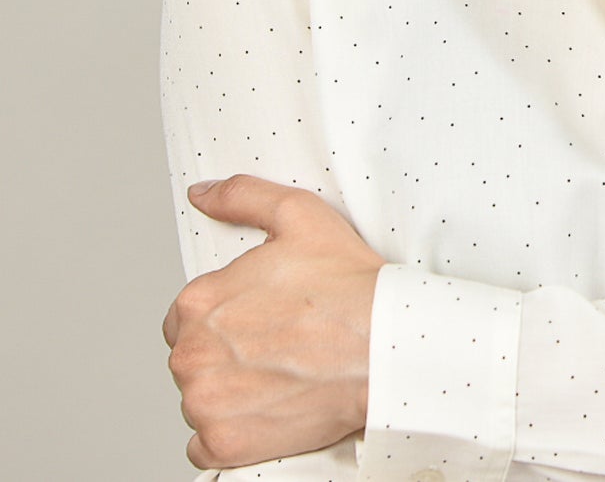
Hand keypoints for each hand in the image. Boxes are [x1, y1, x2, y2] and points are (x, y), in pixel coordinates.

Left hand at [162, 175, 385, 470]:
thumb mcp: (299, 214)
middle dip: (226, 351)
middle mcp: (191, 355)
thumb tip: (202, 193)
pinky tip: (268, 407)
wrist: (384, 345)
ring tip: (280, 373)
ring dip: (229, 390)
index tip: (263, 313)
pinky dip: (230, 431)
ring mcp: (205, 404)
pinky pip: (205, 444)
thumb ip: (241, 197)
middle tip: (277, 342)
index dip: (228, 311)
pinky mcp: (224, 444)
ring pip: (200, 398)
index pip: (187, 314)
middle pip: (192, 356)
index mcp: (199, 302)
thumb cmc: (346, 284)